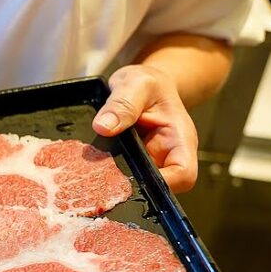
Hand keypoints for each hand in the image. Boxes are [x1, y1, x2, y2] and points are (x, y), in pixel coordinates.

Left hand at [92, 65, 197, 193]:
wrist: (143, 84)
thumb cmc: (148, 83)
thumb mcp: (137, 84)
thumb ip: (122, 104)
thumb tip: (104, 127)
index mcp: (179, 140)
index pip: (184, 175)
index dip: (164, 184)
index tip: (134, 178)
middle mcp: (166, 157)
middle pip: (156, 188)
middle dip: (130, 187)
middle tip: (100, 177)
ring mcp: (148, 163)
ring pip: (135, 186)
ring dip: (113, 183)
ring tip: (89, 171)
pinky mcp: (130, 164)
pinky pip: (118, 178)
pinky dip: (103, 176)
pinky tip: (87, 168)